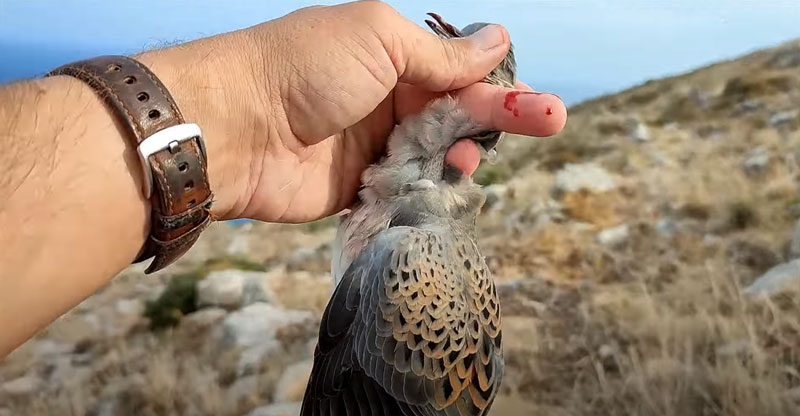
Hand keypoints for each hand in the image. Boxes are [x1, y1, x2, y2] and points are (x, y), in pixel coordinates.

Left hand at [139, 1, 566, 223]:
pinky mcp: (358, 189)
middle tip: (551, 123)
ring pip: (436, 155)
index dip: (501, 86)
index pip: (459, 71)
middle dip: (502, 118)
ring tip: (470, 161)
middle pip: (456, 113)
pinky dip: (429, 189)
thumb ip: (441, 53)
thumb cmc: (304, 68)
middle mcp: (385, 99)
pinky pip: (407, 191)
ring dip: (462, 157)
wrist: (235, 128)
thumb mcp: (380, 40)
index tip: (539, 103)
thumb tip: (498, 39)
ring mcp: (372, 145)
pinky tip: (446, 186)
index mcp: (390, 56)